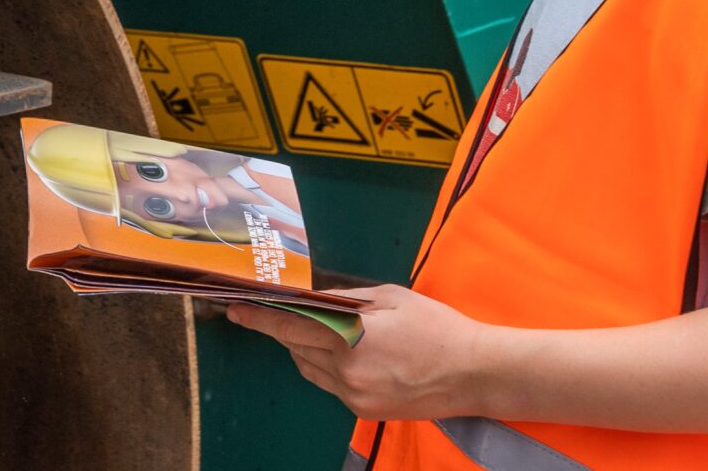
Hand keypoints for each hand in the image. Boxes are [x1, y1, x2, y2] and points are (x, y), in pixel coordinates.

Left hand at [226, 285, 494, 421]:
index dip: (260, 317)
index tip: (235, 308)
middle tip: (265, 312)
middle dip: (281, 330)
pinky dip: (326, 366)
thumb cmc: (436, 327)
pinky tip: (342, 351)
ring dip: (303, 348)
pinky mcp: (363, 410)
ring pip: (310, 369)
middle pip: (296, 348)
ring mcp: (353, 395)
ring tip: (314, 328)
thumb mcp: (391, 297)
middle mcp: (345, 372)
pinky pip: (330, 384)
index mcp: (350, 337)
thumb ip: (348, 299)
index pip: (291, 326)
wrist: (472, 373)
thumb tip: (315, 297)